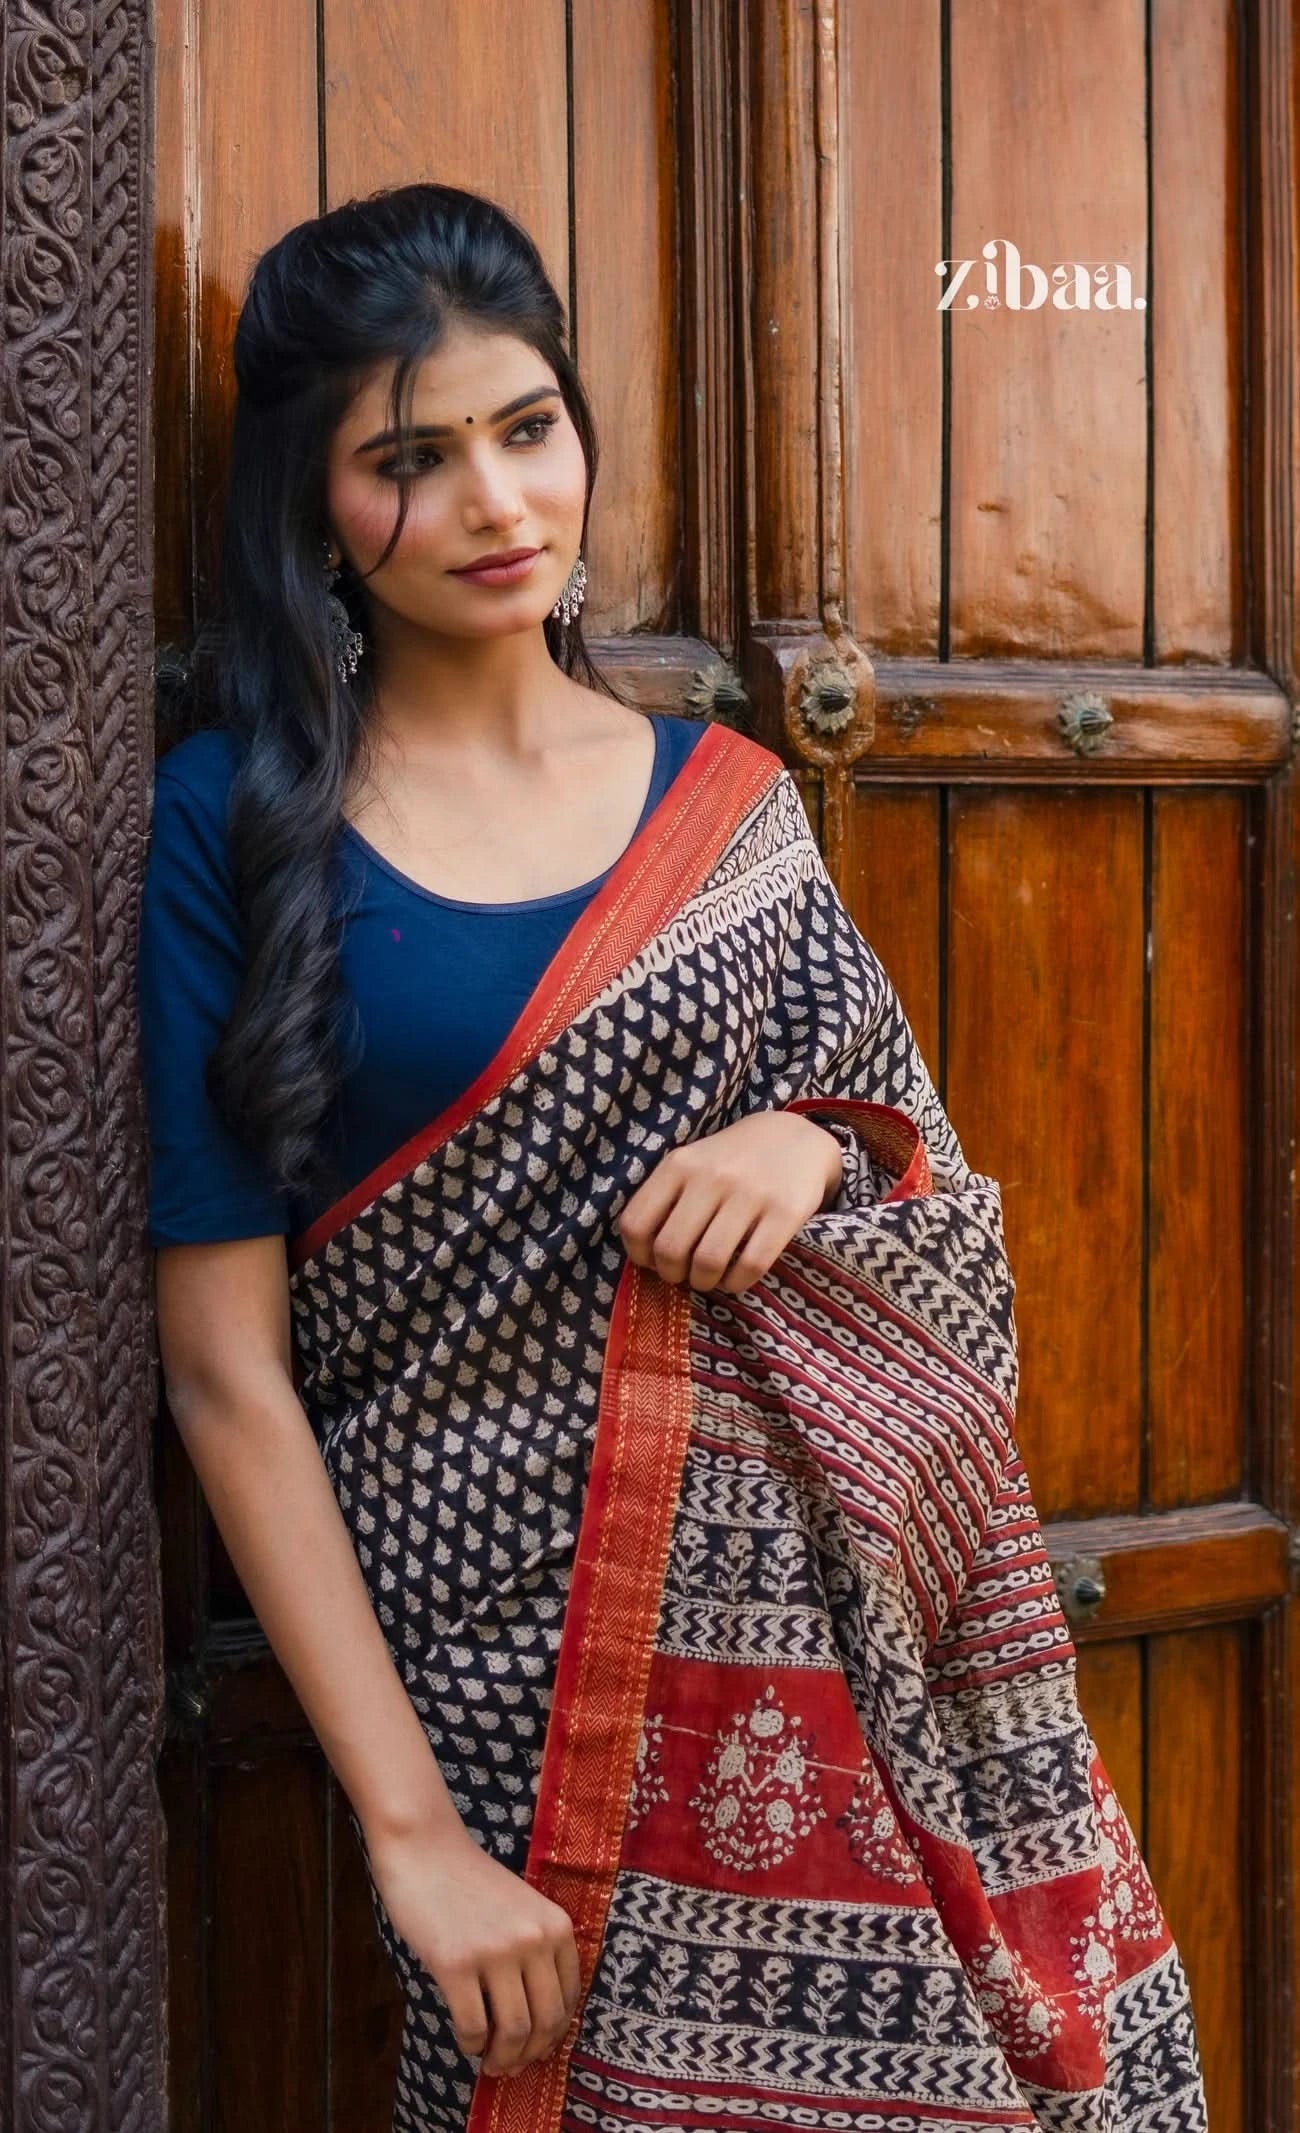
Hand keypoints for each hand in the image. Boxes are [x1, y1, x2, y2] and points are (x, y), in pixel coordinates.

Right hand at [365, 1817, 581, 2077]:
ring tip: (489, 2062)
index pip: (567, 2001)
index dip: (553, 2036)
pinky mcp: (455, 1964)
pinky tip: (465, 2041)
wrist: (426, 1850)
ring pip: (513, 2032)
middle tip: (510, 2066)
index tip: (536, 2049)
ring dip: (501, 2058)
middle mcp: (533, 1940)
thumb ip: (535, 1953)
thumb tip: (537, 2027)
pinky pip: (473, 2027)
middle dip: (528, 2055)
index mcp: (556, 1926)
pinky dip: (471, 2045)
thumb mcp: (522, 1910)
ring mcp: (495, 1952)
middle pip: (544, 2023)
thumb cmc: (471, 1883)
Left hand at [615, 1110, 841, 1294]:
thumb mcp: (692, 1163)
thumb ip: (665, 1198)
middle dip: (672, 1275)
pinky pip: (751, 1265)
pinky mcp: (785, 1212)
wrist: (795, 1138)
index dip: (639, 1255)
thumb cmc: (732, 1160)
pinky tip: (735, 1278)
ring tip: (708, 1278)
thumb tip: (645, 1254)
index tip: (653, 1261)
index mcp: (679, 1165)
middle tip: (683, 1274)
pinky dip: (736, 1283)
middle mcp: (711, 1177)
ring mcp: (750, 1194)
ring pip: (709, 1262)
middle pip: (671, 1249)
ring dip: (703, 1282)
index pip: (636, 1223)